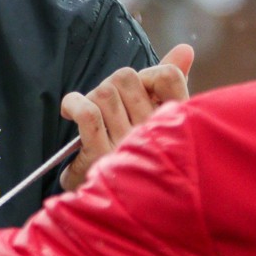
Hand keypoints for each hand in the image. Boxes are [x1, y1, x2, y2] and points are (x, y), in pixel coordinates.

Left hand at [59, 44, 194, 190]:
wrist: (115, 208)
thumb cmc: (136, 155)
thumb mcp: (155, 118)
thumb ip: (171, 81)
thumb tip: (186, 48)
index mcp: (173, 123)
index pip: (169, 76)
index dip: (148, 73)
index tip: (140, 88)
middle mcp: (155, 135)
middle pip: (126, 77)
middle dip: (111, 85)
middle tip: (109, 105)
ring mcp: (129, 147)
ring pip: (104, 92)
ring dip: (91, 97)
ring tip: (93, 116)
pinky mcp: (101, 157)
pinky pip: (88, 114)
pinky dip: (74, 104)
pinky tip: (70, 112)